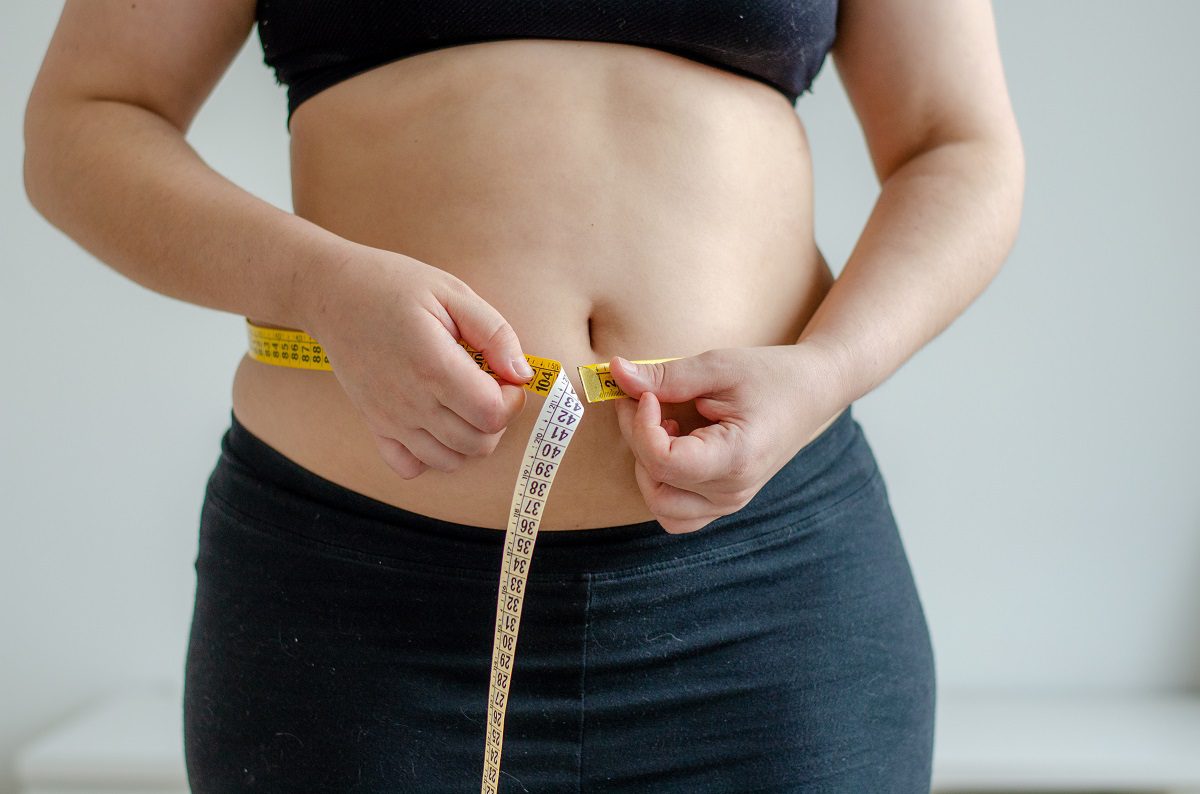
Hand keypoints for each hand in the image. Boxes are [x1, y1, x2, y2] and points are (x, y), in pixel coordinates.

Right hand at [299, 242, 533, 478]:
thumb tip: (523, 373)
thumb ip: (495, 333)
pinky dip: (430, 455)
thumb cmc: (395, 286)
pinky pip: (409, 467)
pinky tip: (436, 423)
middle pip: (478, 444)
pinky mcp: (375, 425)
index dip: (512, 399)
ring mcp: (390, 419)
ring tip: (464, 403)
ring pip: (449, 461)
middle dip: (497, 419)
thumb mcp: (452, 292)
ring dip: (469, 439)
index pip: (492, 414)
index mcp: (434, 366)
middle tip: (487, 387)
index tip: (504, 375)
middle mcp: (411, 401)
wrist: (332, 292)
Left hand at [609, 344, 848, 533]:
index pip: (663, 462)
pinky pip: (676, 511)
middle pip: (655, 481)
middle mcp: (732, 492)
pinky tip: (673, 446)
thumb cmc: (772, 375)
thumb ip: (666, 375)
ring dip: (647, 465)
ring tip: (664, 427)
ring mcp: (729, 503)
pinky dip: (662, 483)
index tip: (647, 394)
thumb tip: (616, 373)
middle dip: (637, 437)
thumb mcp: (719, 365)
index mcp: (736, 459)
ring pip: (660, 505)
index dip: (641, 426)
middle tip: (644, 397)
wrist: (814, 391)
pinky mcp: (723, 502)